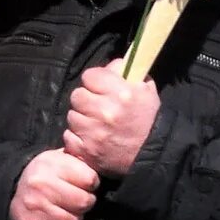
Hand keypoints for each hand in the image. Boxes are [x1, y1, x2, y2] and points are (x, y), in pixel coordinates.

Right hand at [9, 149, 100, 219]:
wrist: (14, 193)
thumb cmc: (46, 175)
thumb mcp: (59, 159)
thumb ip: (79, 157)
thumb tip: (98, 158)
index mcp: (51, 163)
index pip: (89, 179)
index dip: (92, 183)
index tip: (86, 184)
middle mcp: (41, 184)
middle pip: (84, 202)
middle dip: (86, 202)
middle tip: (78, 199)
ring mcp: (35, 206)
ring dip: (75, 218)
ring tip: (67, 209)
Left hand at [63, 63, 160, 177]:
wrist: (151, 153)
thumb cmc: (147, 119)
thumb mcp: (145, 89)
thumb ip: (126, 71)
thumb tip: (108, 65)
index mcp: (122, 94)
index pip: (89, 75)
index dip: (94, 80)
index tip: (100, 87)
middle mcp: (107, 112)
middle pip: (77, 95)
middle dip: (86, 99)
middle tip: (96, 105)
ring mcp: (95, 133)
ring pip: (72, 116)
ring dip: (81, 118)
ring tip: (95, 123)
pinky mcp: (87, 151)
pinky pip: (68, 136)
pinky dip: (77, 137)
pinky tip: (90, 137)